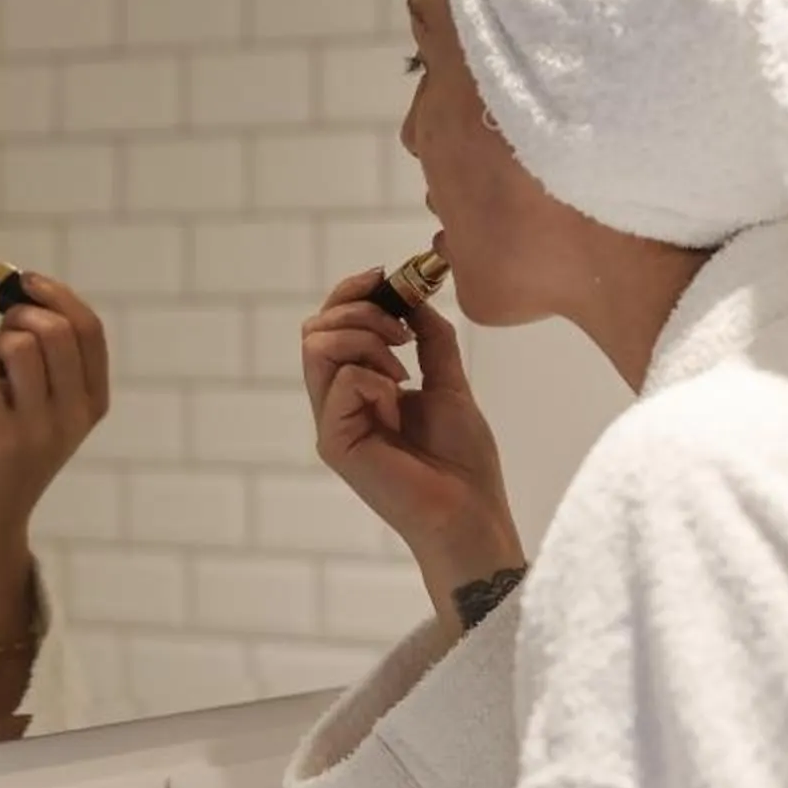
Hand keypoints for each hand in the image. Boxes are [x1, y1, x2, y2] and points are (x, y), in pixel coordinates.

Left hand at [0, 269, 110, 548]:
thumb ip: (50, 359)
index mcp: (94, 402)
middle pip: (55, 330)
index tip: (27, 281)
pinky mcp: (0, 440)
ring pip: (18, 345)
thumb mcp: (51, 409)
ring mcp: (39, 429)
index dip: (58, 294)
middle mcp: (74, 415)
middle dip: (19, 315)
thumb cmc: (14, 451)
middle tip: (2, 334)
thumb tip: (22, 296)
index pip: (90, 330)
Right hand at [301, 266, 520, 588]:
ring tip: (403, 368)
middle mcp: (338, 404)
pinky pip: (340, 381)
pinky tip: (400, 400)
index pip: (333, 324)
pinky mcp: (335, 443)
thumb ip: (431, 341)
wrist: (471, 512)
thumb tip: (417, 300)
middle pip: (316, 328)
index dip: (354, 291)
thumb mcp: (449, 384)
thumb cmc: (462, 462)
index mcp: (359, 390)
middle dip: (360, 308)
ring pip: (317, 346)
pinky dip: (374, 377)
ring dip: (366, 338)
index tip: (389, 275)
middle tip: (404, 331)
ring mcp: (333, 423)